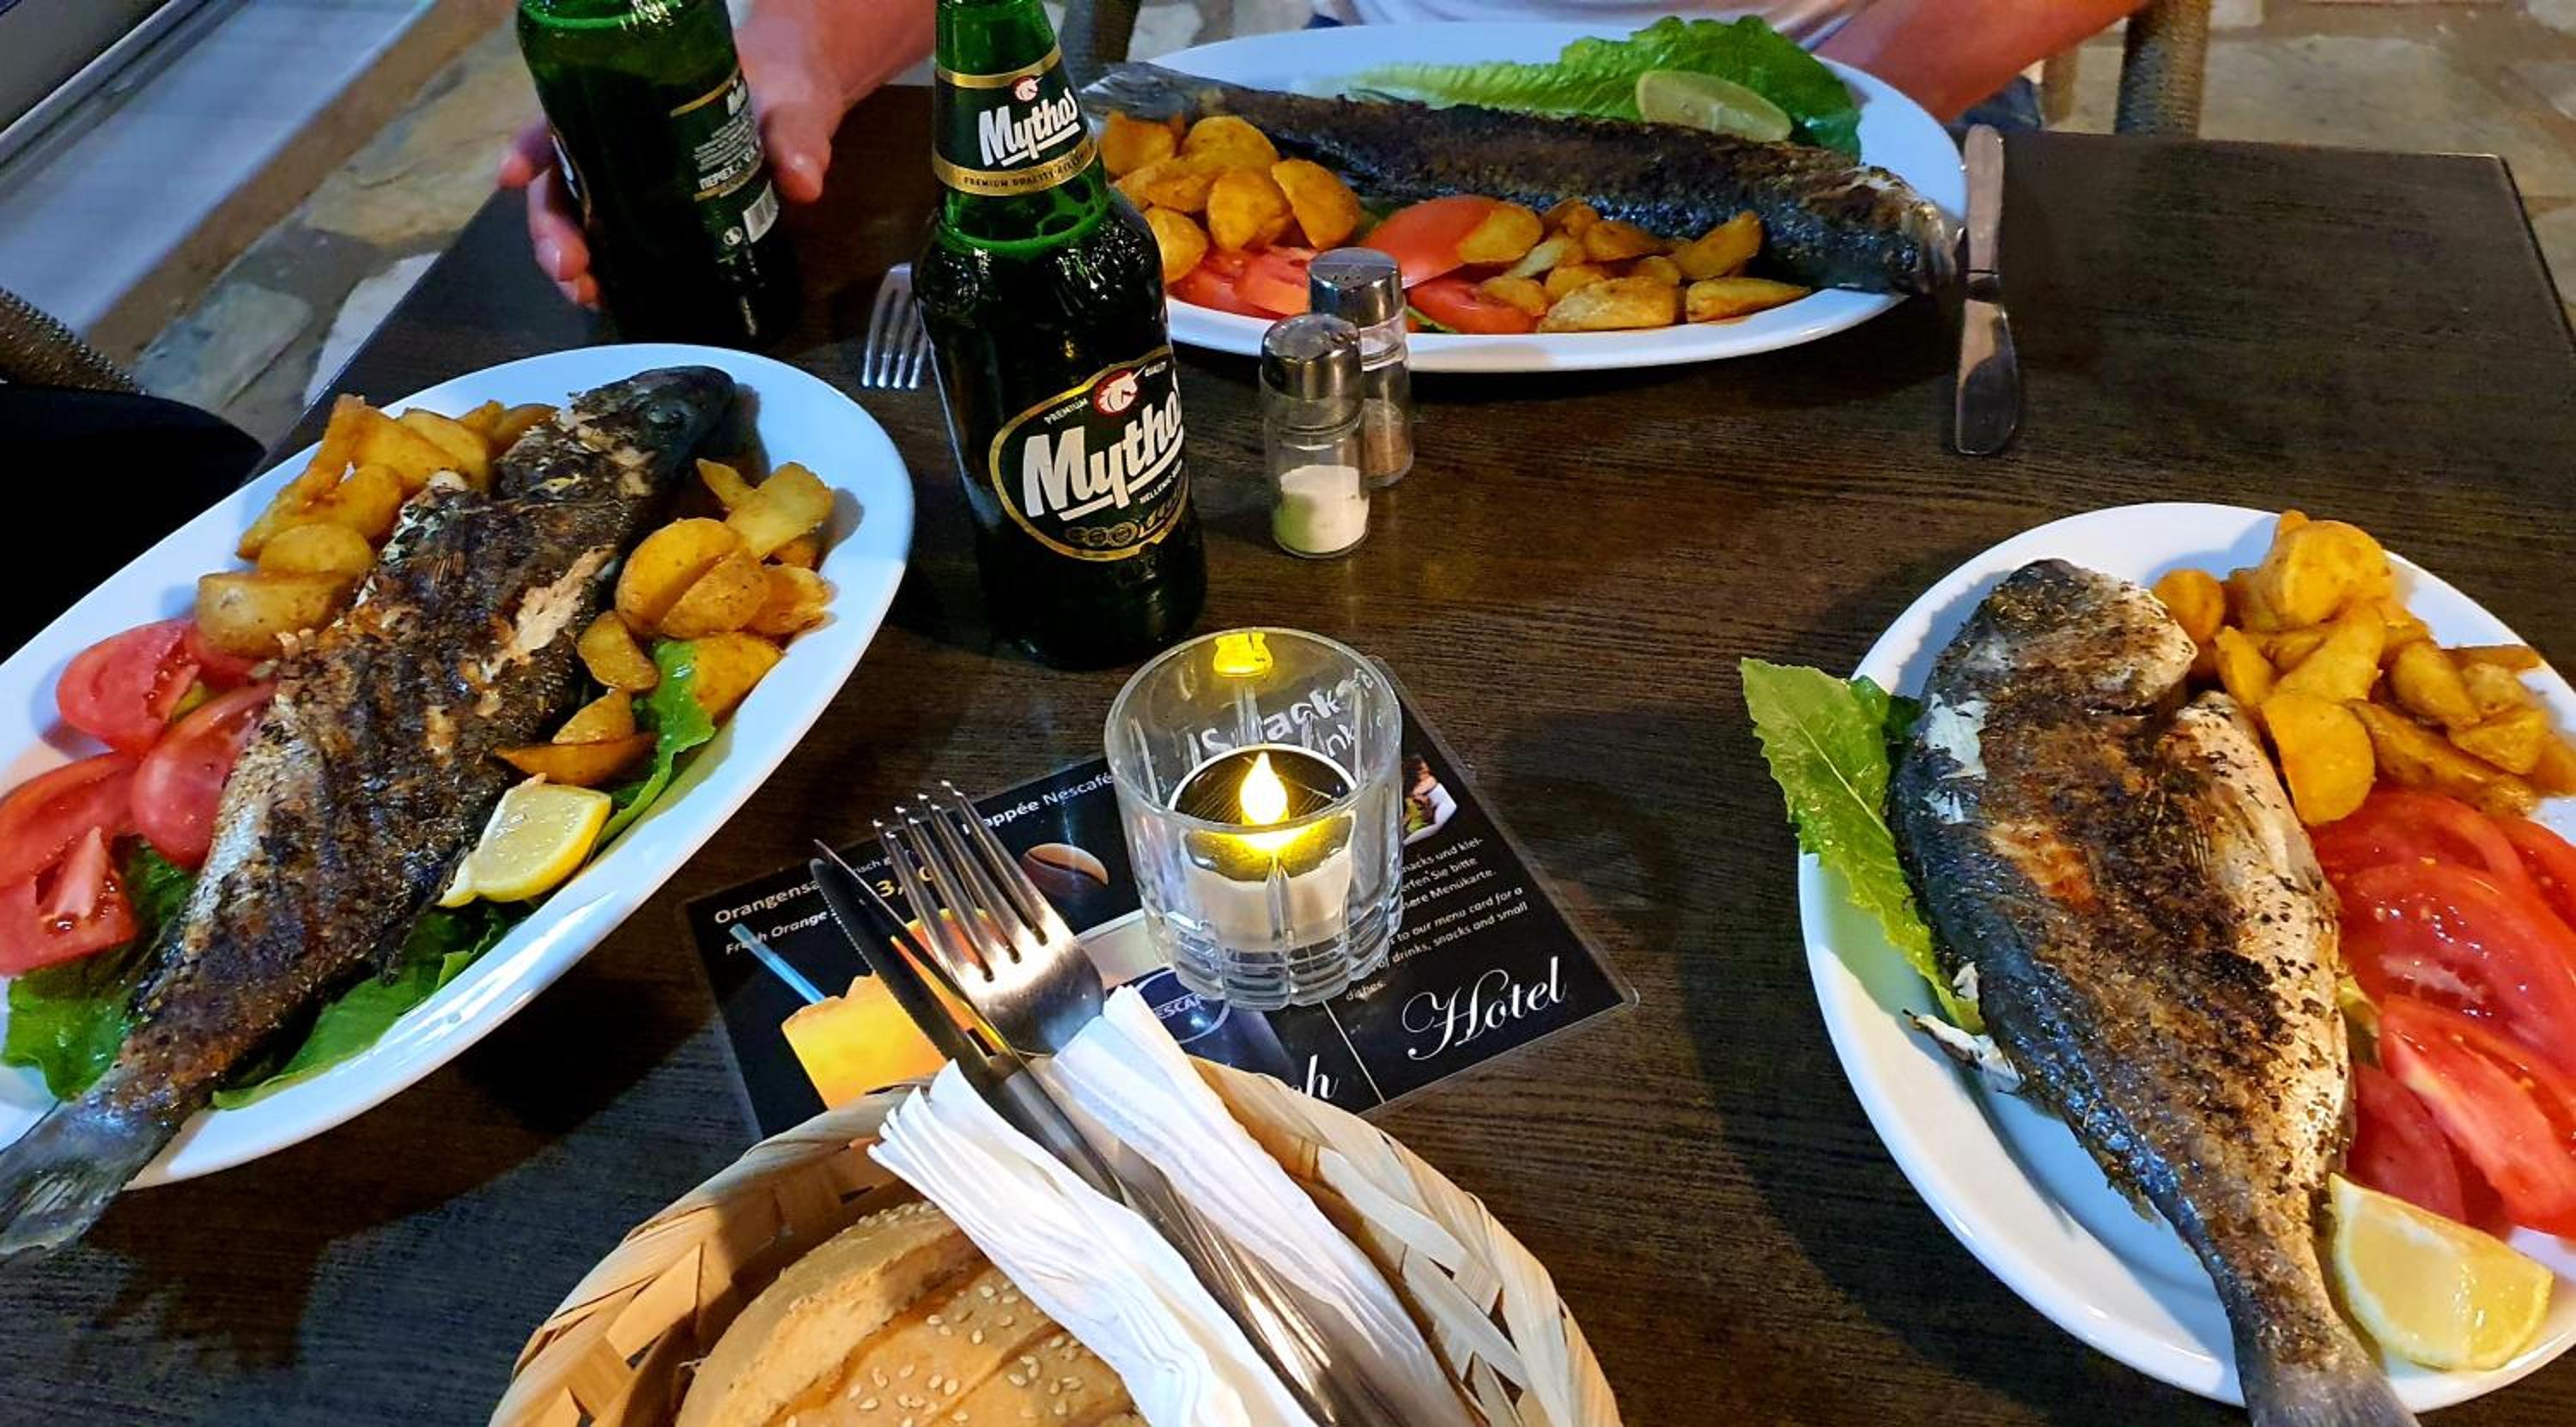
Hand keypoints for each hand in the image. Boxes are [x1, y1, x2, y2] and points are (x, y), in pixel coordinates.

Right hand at [497, 0, 934, 306]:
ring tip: (584, 293)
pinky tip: (602, 297)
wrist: (801, 109)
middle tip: (568, 267)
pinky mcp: (661, 218)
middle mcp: (621, 142)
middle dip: (553, 228)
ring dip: (572, 258)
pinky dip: (604, 271)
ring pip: (582, 218)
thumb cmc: (784, 92)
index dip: (532, 147)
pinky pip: (618, 243)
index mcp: (633, 100)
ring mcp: (636, 184)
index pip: (566, 118)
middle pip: (563, 181)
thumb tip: (802, 181)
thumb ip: (798, 138)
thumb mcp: (793, 107)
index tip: (513, 177)